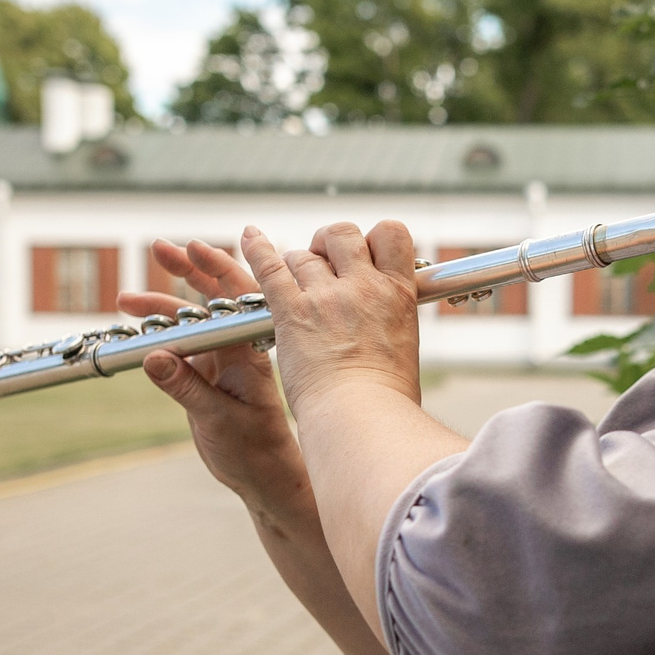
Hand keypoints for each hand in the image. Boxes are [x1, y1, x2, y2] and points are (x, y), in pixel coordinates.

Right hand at [121, 238, 307, 522]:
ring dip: (161, 308)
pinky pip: (179, 346)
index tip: (192, 248)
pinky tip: (136, 329)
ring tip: (125, 300)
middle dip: (187, 270)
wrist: (263, 478)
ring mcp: (219, 360)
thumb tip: (153, 357)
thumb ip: (185, 388)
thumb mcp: (217, 419)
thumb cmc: (255, 450)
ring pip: (190, 322)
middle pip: (212, 298)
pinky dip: (158, 335)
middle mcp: (236, 348)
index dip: (216, 268)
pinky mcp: (204, 375)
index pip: (236, 297)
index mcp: (249, 350)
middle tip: (159, 248)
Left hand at [239, 221, 423, 419]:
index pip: (392, 234)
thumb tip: (385, 322)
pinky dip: (256, 249)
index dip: (375, 239)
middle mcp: (363, 287)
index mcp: (399, 293)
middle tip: (325, 261)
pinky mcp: (292, 313)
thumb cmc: (387, 400)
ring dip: (298, 264)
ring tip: (295, 282)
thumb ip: (392, 321)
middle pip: (343, 234)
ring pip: (304, 255)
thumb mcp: (406, 347)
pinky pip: (270, 269)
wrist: (363, 419)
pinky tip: (248, 236)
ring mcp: (326, 298)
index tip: (365, 256)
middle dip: (330, 243)